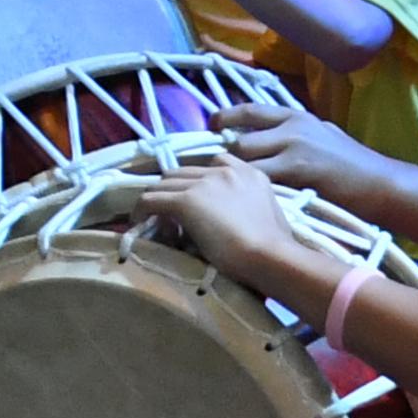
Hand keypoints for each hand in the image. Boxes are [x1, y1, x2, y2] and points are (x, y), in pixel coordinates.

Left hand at [137, 152, 300, 290]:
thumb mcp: (270, 215)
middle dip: (174, 188)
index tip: (196, 195)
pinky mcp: (186, 200)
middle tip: (169, 210)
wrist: (269, 255)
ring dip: (158, 199)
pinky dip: (142, 210)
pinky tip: (140, 222)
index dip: (200, 179)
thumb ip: (251, 207)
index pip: (216, 162)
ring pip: (164, 183)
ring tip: (153, 217)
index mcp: (250, 173)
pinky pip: (151, 199)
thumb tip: (235, 221)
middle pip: (184, 171)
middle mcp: (226, 171)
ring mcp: (204, 183)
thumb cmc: (276, 247)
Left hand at [219, 99, 389, 199]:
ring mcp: (294, 149)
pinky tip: (239, 202)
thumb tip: (268, 138)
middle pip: (240, 138)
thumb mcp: (322, 136)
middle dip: (222, 156)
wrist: (380, 183)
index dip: (224, 117)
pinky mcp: (297, 171)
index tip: (210, 126)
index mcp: (297, 116)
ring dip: (230, 176)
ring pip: (244, 159)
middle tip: (211, 172)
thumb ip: (295, 134)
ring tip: (222, 190)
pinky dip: (245, 190)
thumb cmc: (353, 165)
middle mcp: (293, 128)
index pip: (250, 110)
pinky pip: (258, 179)